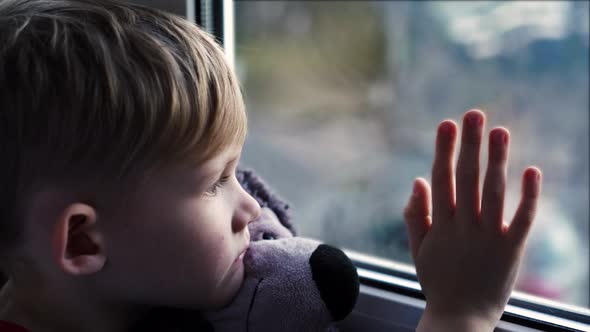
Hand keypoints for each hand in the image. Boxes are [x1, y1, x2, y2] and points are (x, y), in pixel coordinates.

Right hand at [403, 110, 541, 330]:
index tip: (446, 123)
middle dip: (469, 145)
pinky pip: (522, 219)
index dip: (443, 149)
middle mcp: (463, 227)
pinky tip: (531, 170)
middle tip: (474, 114)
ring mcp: (488, 238)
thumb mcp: (417, 249)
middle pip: (466, 178)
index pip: (441, 179)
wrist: (461, 318)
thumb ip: (415, 214)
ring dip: (497, 160)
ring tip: (500, 130)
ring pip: (493, 192)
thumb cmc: (437, 281)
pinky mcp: (511, 250)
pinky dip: (528, 195)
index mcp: (439, 225)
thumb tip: (417, 180)